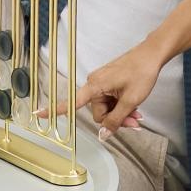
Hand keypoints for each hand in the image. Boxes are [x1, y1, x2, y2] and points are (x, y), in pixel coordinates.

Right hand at [39, 43, 166, 139]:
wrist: (151, 55)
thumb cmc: (141, 72)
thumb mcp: (131, 100)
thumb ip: (116, 119)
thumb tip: (102, 135)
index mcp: (95, 86)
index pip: (72, 102)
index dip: (55, 110)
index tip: (38, 114)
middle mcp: (94, 84)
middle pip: (98, 112)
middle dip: (115, 119)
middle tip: (134, 122)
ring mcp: (102, 83)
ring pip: (107, 108)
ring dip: (121, 114)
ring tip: (138, 115)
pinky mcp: (109, 82)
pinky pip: (111, 100)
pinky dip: (121, 106)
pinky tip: (135, 108)